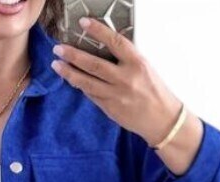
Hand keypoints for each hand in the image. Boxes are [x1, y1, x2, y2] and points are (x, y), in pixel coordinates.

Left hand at [51, 17, 203, 174]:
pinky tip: (71, 78)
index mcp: (137, 63)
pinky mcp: (110, 108)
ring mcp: (116, 95)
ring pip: (87, 82)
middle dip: (73, 55)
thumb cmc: (154, 91)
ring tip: (57, 64)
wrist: (162, 119)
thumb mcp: (144, 68)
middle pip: (94, 65)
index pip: (115, 42)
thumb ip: (125, 59)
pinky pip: (91, 95)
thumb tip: (102, 49)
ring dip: (70, 72)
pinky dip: (80, 86)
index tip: (83, 23)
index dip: (98, 31)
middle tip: (58, 48)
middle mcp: (125, 79)